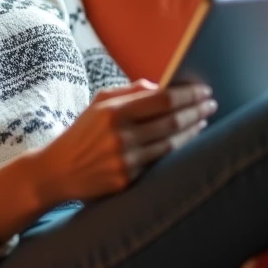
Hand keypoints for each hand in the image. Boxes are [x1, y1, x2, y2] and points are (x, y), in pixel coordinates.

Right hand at [31, 79, 215, 206]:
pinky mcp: (127, 181)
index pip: (162, 99)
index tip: (205, 91)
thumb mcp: (99, 103)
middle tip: (211, 105)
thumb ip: (130, 91)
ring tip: (203, 121)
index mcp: (113, 111)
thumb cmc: (83, 132)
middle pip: (172, 121)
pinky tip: (187, 141)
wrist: (56, 171)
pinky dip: (178, 150)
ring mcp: (124, 161)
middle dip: (196, 111)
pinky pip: (160, 163)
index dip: (188, 95)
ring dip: (192, 131)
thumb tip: (163, 86)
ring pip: (171, 144)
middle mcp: (120, 136)